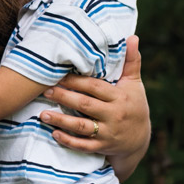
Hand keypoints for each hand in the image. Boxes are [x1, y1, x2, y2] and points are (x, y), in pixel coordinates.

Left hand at [39, 35, 149, 162]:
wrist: (140, 140)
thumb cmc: (133, 104)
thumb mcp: (134, 83)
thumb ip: (131, 61)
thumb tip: (133, 36)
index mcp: (119, 97)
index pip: (95, 87)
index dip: (76, 81)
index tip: (59, 75)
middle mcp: (114, 115)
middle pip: (85, 105)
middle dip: (64, 97)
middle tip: (45, 90)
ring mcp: (108, 133)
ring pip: (82, 127)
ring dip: (61, 121)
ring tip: (42, 113)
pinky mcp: (103, 147)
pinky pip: (84, 146)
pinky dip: (69, 141)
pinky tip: (54, 133)